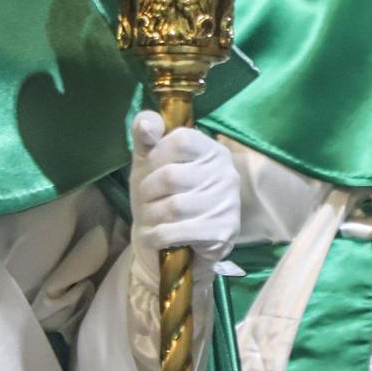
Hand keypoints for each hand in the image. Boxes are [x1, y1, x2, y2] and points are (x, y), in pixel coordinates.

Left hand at [130, 110, 240, 274]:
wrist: (176, 248)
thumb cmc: (161, 198)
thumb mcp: (149, 164)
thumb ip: (146, 139)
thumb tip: (145, 122)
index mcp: (213, 151)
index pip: (181, 139)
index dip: (155, 155)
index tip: (148, 169)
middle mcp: (227, 174)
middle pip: (172, 176)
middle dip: (146, 191)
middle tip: (143, 201)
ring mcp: (228, 204)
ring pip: (173, 206)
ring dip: (150, 216)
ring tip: (148, 220)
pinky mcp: (223, 233)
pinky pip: (178, 231)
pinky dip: (157, 236)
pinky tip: (155, 237)